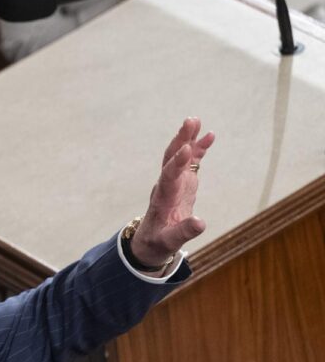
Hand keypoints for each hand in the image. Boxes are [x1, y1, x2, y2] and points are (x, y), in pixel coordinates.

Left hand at [130, 117, 213, 269]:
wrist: (151, 239)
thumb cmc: (159, 241)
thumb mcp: (170, 241)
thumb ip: (184, 232)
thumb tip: (201, 223)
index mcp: (162, 199)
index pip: (168, 177)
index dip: (177, 163)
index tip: (186, 150)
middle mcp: (166, 186)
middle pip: (170, 159)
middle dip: (180, 141)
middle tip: (189, 122)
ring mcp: (174, 181)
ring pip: (178, 156)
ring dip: (186, 138)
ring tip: (195, 120)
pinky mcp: (183, 181)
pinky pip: (190, 162)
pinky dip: (198, 149)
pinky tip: (209, 135)